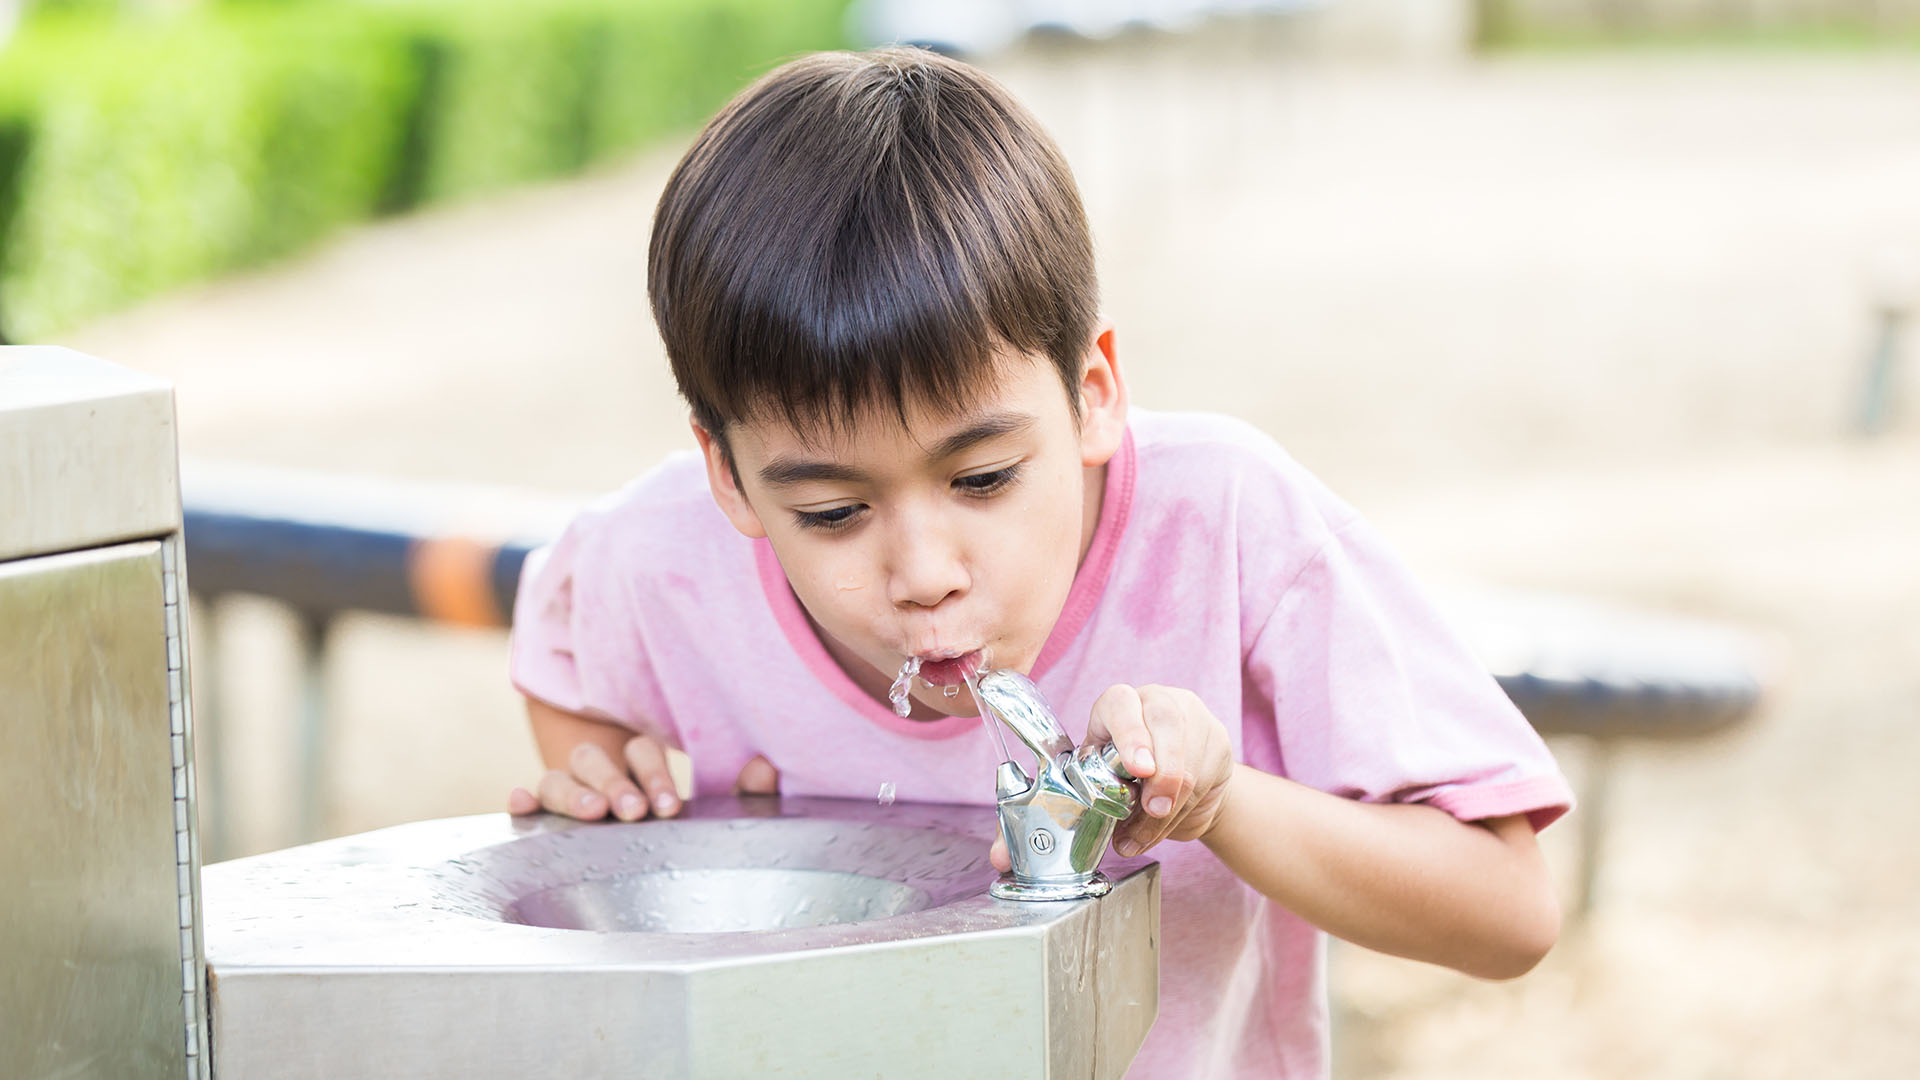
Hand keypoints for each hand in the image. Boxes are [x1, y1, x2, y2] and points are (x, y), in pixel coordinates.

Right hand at [508, 733, 779, 819]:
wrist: (640, 839)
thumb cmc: (676, 816)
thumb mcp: (712, 807)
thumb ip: (743, 791)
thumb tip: (765, 767)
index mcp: (640, 760)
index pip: (640, 750)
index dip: (653, 774)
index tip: (668, 806)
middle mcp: (600, 770)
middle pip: (594, 759)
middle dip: (614, 782)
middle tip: (633, 811)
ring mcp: (568, 791)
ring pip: (557, 777)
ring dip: (573, 793)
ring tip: (593, 815)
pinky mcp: (543, 817)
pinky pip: (528, 802)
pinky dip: (522, 800)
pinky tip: (520, 805)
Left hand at [989, 683, 1233, 870]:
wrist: (1179, 792)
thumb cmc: (1120, 785)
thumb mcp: (1086, 791)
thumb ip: (1045, 819)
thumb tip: (999, 857)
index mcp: (1115, 707)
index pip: (1120, 703)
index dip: (1128, 732)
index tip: (1137, 768)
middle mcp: (1156, 704)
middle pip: (1166, 724)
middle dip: (1162, 773)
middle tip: (1153, 807)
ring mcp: (1192, 720)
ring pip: (1188, 761)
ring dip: (1169, 805)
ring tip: (1149, 827)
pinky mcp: (1218, 743)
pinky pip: (1208, 779)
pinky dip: (1186, 811)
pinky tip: (1169, 821)